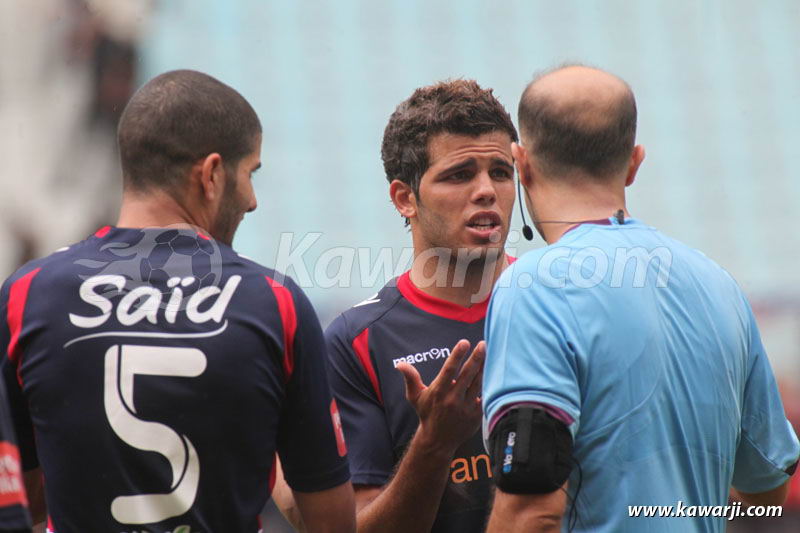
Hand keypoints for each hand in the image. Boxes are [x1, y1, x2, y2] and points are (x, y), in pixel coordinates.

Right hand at [396, 340, 484, 454]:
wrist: (438, 441)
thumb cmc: (427, 414)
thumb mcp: (415, 397)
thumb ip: (410, 378)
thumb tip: (400, 364)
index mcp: (438, 392)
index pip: (449, 370)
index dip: (457, 355)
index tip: (464, 342)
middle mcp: (453, 399)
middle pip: (467, 375)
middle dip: (476, 358)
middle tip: (482, 344)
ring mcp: (466, 408)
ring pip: (478, 384)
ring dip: (484, 368)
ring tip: (488, 355)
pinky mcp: (476, 415)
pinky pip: (484, 396)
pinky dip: (488, 384)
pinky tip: (492, 373)